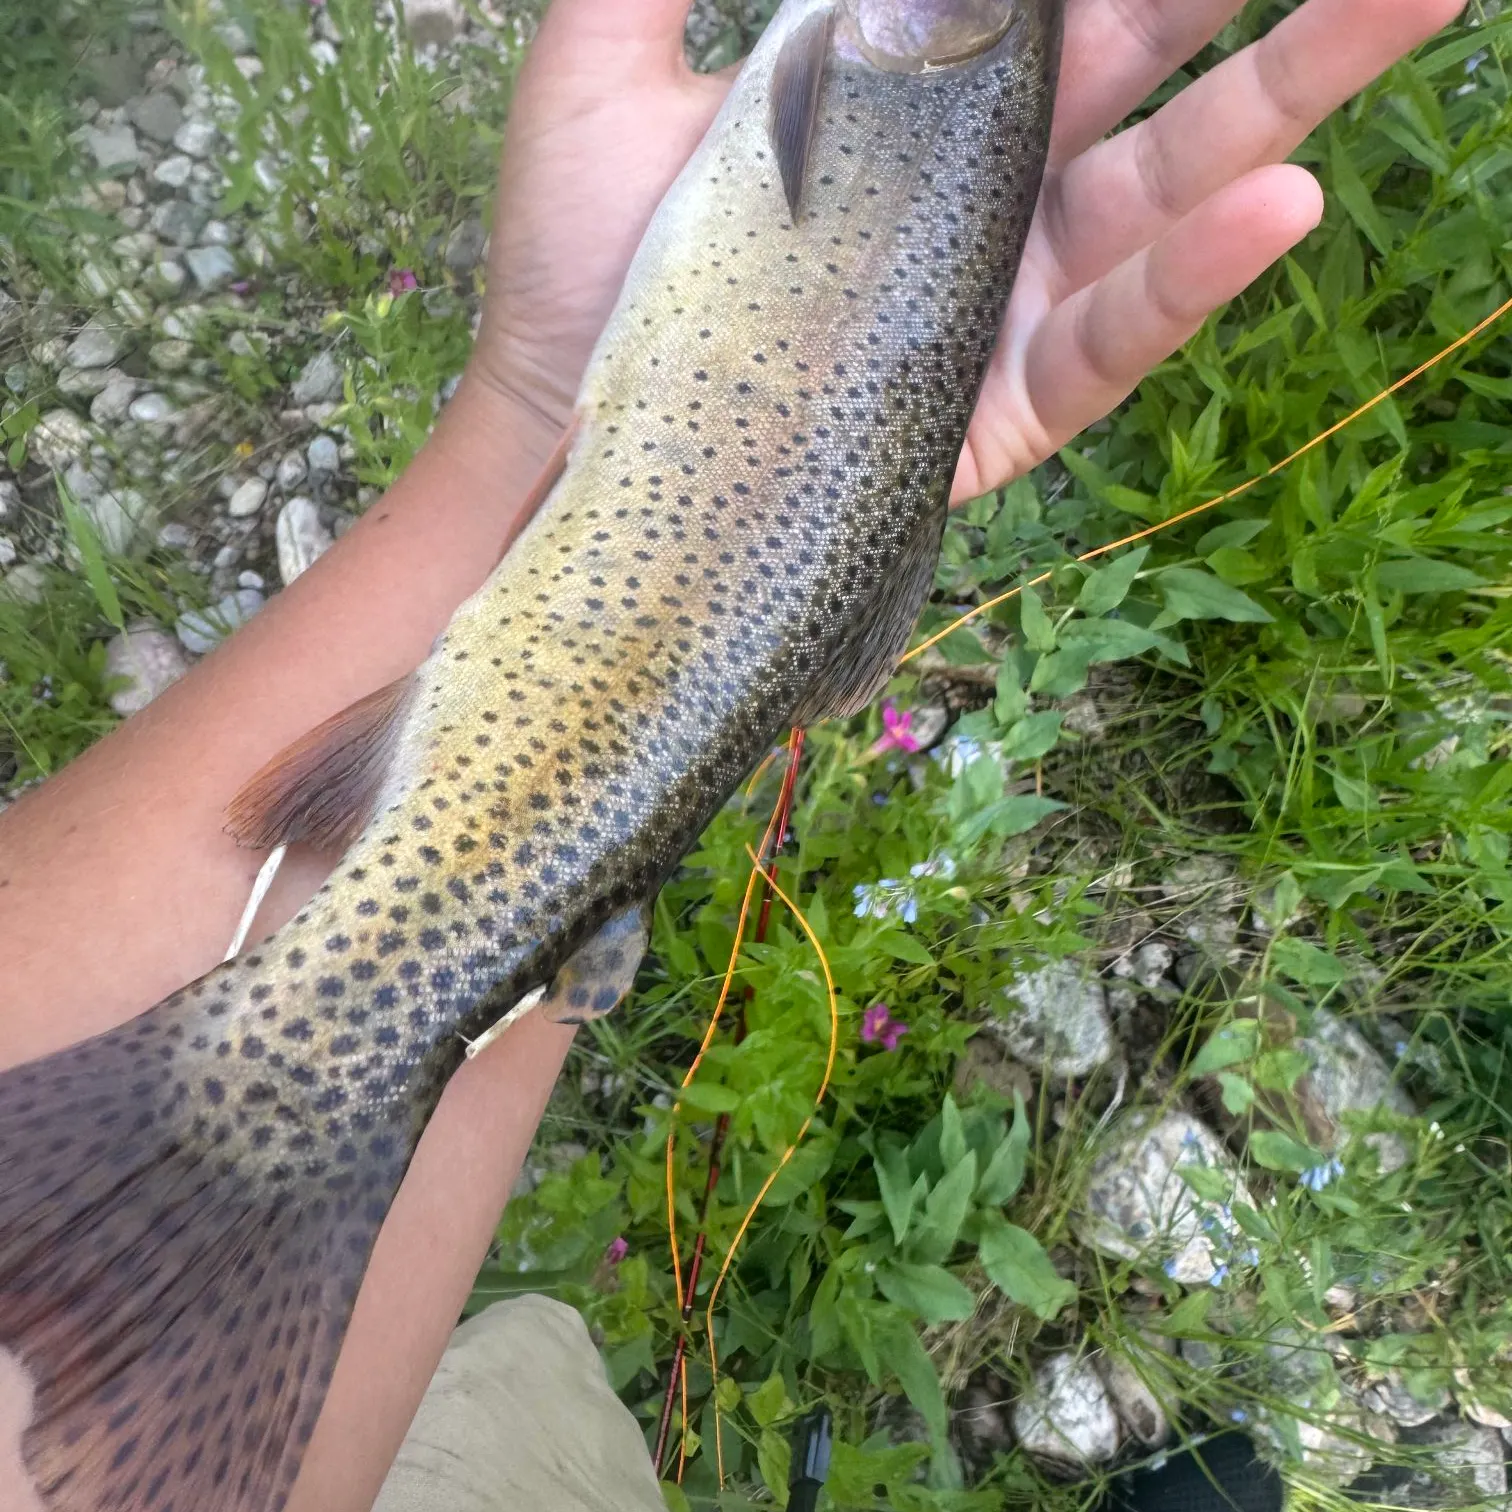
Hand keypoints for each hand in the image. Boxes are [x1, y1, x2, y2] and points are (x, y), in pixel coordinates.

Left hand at [472, 0, 1463, 497]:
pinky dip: (1191, 277)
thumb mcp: (603, 77)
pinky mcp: (998, 415)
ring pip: (1166, 186)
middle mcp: (979, 192)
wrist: (553, 434)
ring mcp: (1001, 304)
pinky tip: (1280, 198)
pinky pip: (1112, 341)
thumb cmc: (576, 266)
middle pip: (1144, 60)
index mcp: (911, 98)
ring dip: (1289, 91)